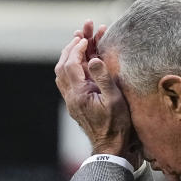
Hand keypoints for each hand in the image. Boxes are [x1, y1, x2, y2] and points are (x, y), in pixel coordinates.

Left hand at [55, 20, 137, 165]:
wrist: (110, 149)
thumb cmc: (117, 126)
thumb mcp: (115, 101)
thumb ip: (103, 78)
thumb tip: (94, 58)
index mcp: (79, 94)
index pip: (71, 64)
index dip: (77, 47)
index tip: (87, 36)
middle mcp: (71, 96)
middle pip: (63, 65)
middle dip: (72, 46)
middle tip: (84, 31)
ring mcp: (72, 101)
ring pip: (64, 72)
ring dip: (71, 55)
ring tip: (83, 40)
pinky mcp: (77, 104)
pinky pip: (70, 80)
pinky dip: (74, 66)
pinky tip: (85, 60)